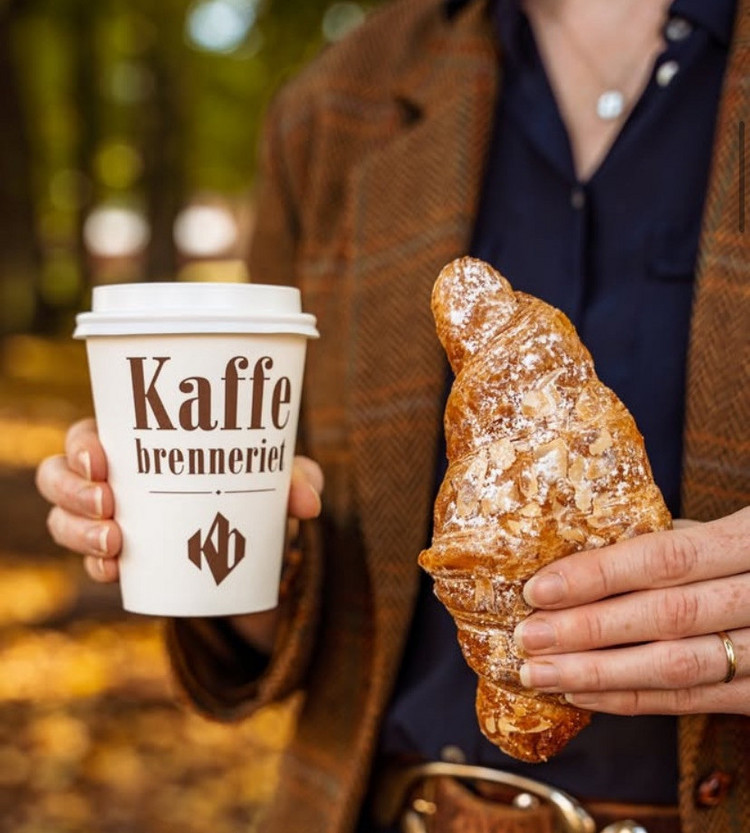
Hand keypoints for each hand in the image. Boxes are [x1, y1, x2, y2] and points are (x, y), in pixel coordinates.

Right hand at [36, 418, 323, 650]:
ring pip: (64, 521)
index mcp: (139, 444)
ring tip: (115, 543)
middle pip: (60, 476)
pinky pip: (90, 561)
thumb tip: (309, 502)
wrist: (251, 539)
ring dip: (78, 531)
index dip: (80, 444)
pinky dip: (96, 567)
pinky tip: (113, 570)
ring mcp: (109, 520)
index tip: (102, 457)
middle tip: (109, 504)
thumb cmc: (252, 486)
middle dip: (73, 490)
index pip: (89, 434)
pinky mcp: (119, 557)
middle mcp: (113, 479)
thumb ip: (296, 478)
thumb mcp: (277, 479)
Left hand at [514, 507, 749, 715]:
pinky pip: (691, 701)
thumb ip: (662, 543)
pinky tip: (582, 693)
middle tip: (527, 638)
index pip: (664, 558)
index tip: (538, 590)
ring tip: (540, 673)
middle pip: (666, 616)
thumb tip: (574, 554)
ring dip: (598, 673)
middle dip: (587, 630)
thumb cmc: (746, 555)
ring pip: (677, 667)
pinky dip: (631, 699)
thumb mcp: (714, 534)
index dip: (598, 575)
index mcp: (748, 540)